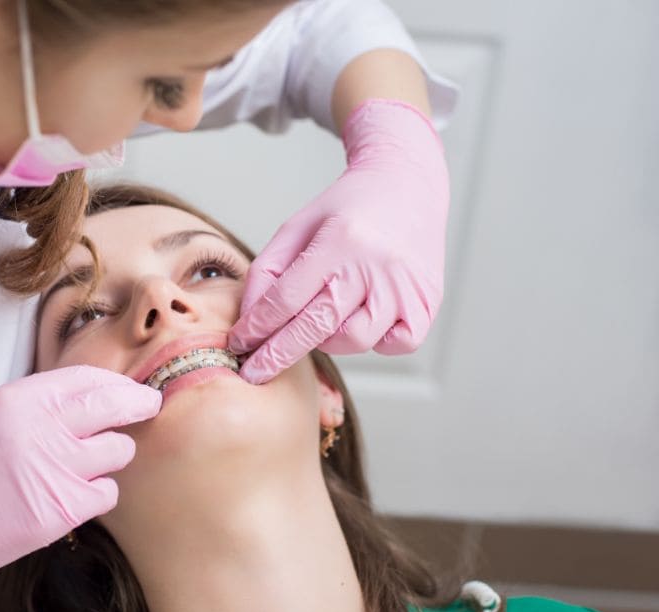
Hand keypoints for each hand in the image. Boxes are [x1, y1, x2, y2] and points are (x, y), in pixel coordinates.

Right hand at [0, 366, 160, 611]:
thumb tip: (87, 401)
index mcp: (17, 399)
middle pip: (113, 404)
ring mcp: (54, 469)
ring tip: (90, 464)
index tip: (127, 387)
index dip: (114, 381)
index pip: (85, 377)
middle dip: (138, 403)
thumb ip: (36, 407)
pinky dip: (98, 494)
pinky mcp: (62, 509)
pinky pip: (107, 493)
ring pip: (118, 450)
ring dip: (112, 455)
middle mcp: (40, 427)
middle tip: (147, 406)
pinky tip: (75, 496)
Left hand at [229, 100, 449, 383]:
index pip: (287, 298)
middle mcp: (375, 265)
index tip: (238, 346)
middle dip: (278, 354)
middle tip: (253, 373)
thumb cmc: (346, 210)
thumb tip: (250, 322)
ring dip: (329, 341)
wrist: (407, 185)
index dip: (258, 328)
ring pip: (355, 341)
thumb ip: (267, 272)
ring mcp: (405, 286)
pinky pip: (395, 344)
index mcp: (339, 240)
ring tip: (322, 320)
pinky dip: (376, 341)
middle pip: (317, 326)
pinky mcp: (427, 302)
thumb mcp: (297, 228)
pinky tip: (363, 319)